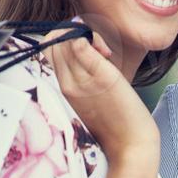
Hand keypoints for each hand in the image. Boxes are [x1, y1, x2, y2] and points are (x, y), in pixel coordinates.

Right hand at [44, 28, 156, 163]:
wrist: (130, 145)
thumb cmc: (113, 121)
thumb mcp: (88, 97)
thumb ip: (80, 74)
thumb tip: (79, 45)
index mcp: (61, 88)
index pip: (46, 48)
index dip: (62, 38)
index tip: (83, 48)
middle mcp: (67, 83)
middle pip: (54, 40)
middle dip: (74, 32)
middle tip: (98, 48)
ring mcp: (82, 80)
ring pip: (67, 38)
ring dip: (86, 34)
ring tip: (104, 52)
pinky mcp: (101, 77)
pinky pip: (83, 46)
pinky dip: (92, 40)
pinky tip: (105, 52)